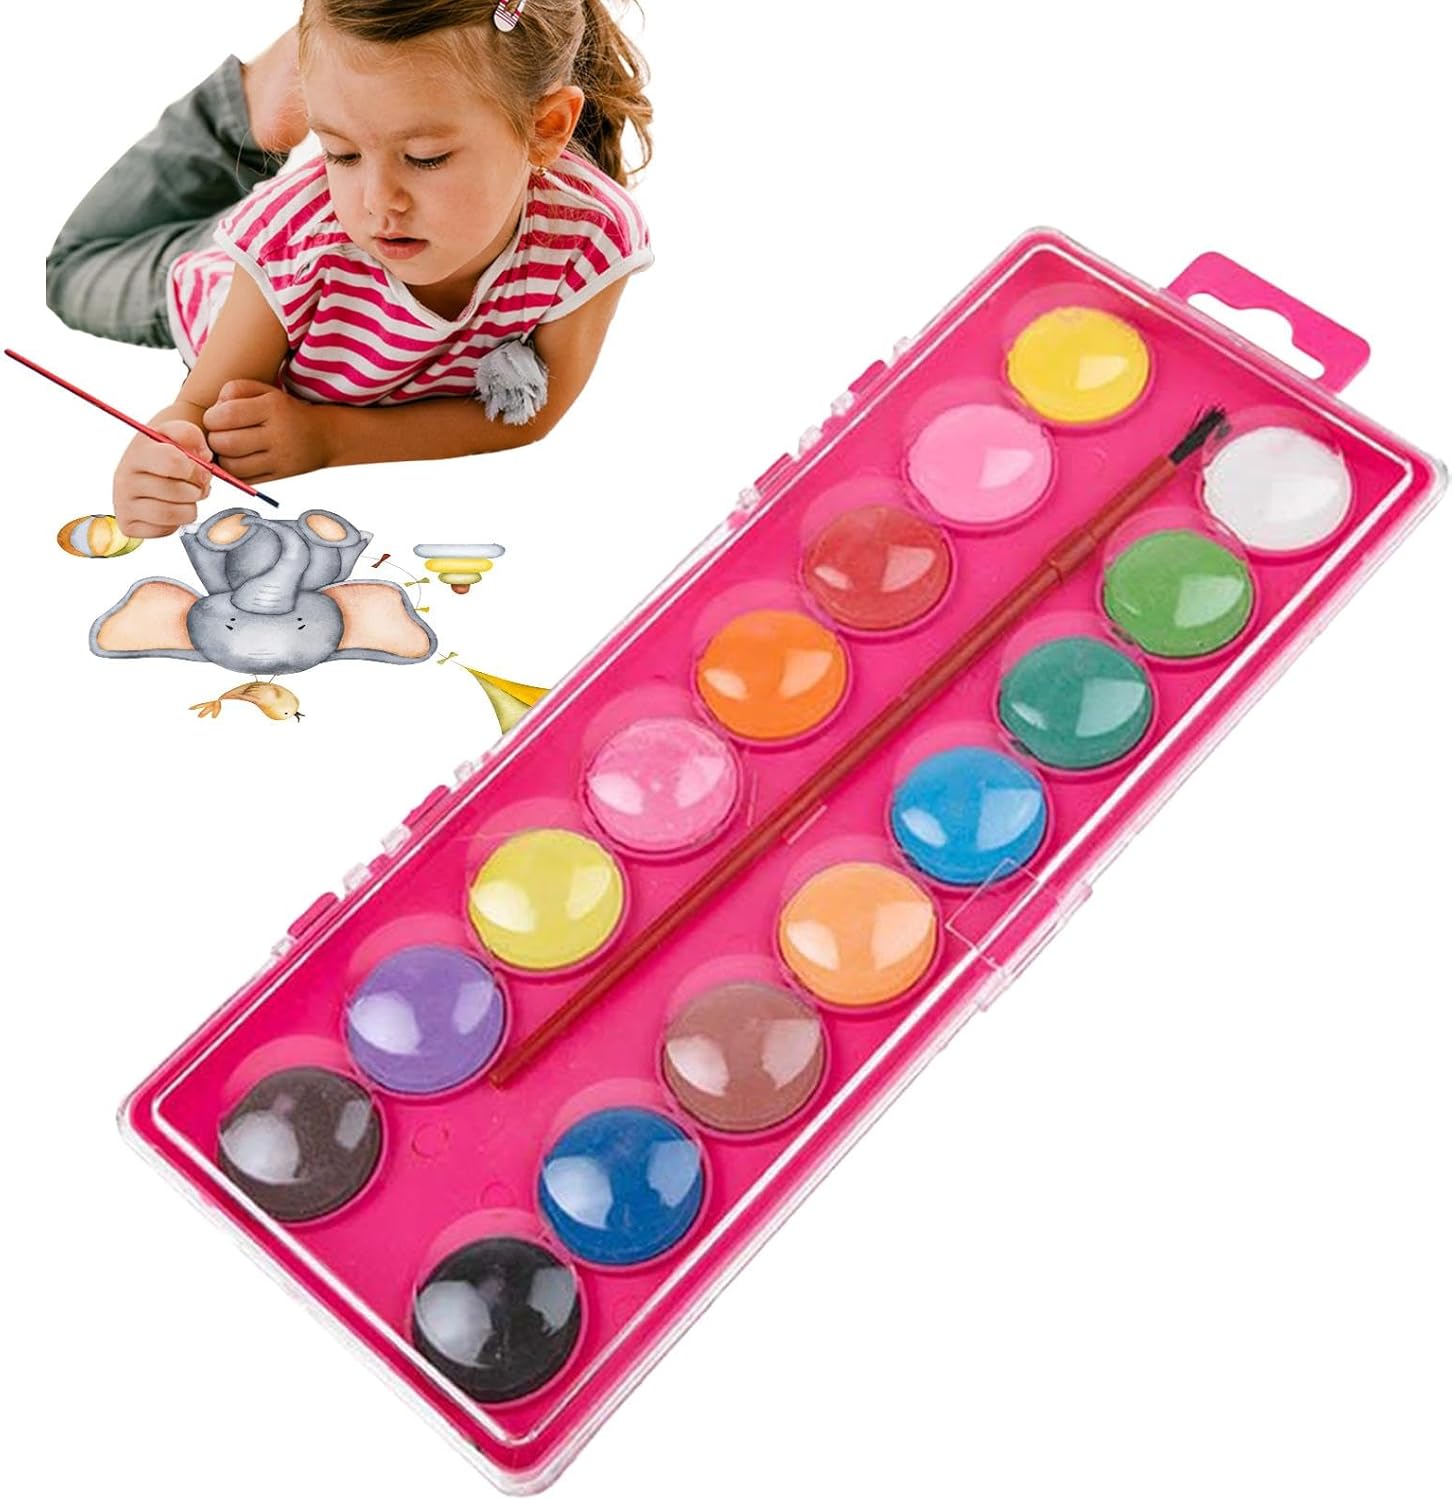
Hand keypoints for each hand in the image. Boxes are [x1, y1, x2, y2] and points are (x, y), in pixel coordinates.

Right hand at [113, 420, 213, 537]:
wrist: (146, 471)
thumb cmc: (167, 453)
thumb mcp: (177, 434)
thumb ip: (190, 435)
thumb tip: (202, 458)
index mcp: (138, 453)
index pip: (173, 462)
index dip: (197, 469)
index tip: (202, 471)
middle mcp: (124, 478)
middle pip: (175, 492)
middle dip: (197, 491)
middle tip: (197, 488)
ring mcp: (123, 504)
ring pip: (170, 514)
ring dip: (190, 509)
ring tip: (188, 500)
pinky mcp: (128, 525)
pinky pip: (165, 531)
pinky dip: (177, 523)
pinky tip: (172, 509)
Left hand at [203, 379, 329, 481]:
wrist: (323, 437)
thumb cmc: (285, 411)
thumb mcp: (264, 390)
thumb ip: (234, 390)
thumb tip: (213, 413)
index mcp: (273, 407)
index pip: (225, 415)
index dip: (211, 418)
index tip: (215, 418)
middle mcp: (278, 435)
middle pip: (225, 443)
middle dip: (213, 439)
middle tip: (219, 435)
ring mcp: (280, 459)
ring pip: (232, 465)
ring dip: (222, 458)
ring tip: (228, 449)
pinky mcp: (280, 477)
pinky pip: (244, 479)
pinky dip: (234, 472)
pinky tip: (238, 460)